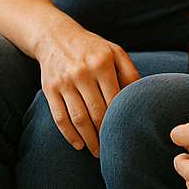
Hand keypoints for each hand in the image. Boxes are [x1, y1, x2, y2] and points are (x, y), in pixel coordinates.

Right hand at [35, 26, 140, 155]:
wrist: (55, 35)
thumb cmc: (91, 48)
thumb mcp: (114, 51)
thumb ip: (130, 72)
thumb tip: (139, 98)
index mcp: (102, 64)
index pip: (115, 100)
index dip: (120, 120)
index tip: (126, 135)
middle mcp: (82, 72)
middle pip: (96, 112)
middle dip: (105, 134)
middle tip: (112, 150)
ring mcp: (64, 81)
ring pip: (78, 118)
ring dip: (89, 140)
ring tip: (97, 152)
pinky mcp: (49, 88)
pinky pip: (59, 117)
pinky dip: (69, 134)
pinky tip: (78, 145)